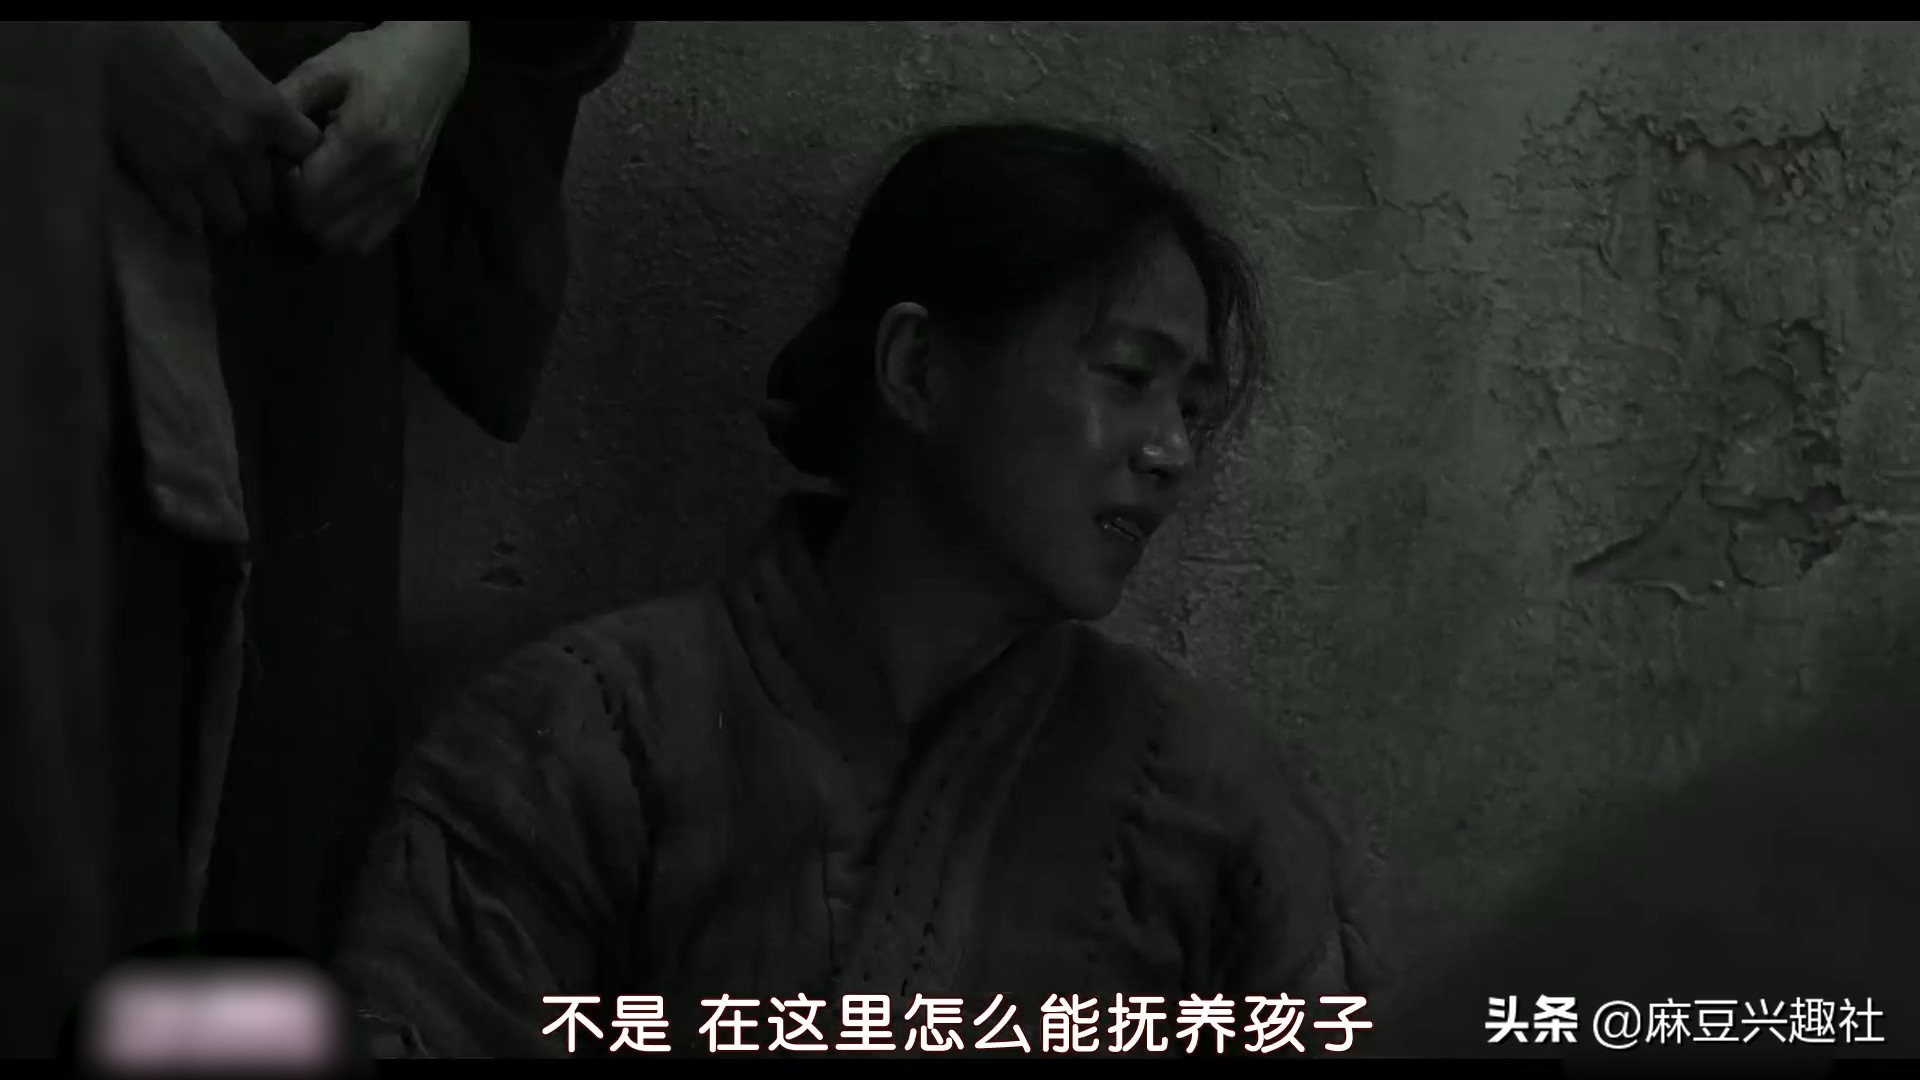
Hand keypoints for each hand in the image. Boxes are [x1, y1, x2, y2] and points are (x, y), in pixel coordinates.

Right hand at [103, 21, 322, 234]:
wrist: (106, 36)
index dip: (292, 156)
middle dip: (252, 191)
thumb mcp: (225, 49)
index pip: (306, 151)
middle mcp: (243, 146)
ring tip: (204, 199)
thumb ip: (248, 82)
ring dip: (221, 210)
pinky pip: (189, 222)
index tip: (277, 156)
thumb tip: (255, 90)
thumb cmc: (164, 28)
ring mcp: (203, 169)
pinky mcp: (162, 182)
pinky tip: (176, 204)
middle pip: (268, 196)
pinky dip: (185, 217)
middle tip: (234, 184)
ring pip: (232, 218)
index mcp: (266, 109)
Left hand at [277, 21, 470, 254]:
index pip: (307, 195)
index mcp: (365, 139)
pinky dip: (344, 232)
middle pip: (322, 225)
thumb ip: (287, 103)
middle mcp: (389, 174)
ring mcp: (403, 191)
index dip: (282, 184)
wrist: (432, 64)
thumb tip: (257, 140)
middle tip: (293, 176)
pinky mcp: (410, 201)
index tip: (282, 159)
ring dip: (318, 224)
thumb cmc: (375, 59)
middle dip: (295, 207)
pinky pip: (368, 241)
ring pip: (344, 242)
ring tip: (313, 191)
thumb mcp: (324, 68)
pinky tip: (335, 203)